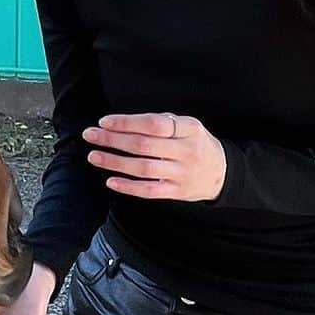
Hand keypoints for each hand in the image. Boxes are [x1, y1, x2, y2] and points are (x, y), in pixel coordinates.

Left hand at [83, 113, 226, 201]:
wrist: (223, 173)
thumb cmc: (196, 144)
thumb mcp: (188, 126)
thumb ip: (161, 123)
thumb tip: (123, 123)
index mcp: (189, 129)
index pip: (154, 124)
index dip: (127, 122)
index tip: (104, 121)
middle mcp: (186, 151)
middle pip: (144, 145)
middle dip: (113, 140)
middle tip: (91, 135)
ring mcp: (182, 173)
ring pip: (143, 168)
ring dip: (115, 162)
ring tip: (94, 156)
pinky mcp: (177, 192)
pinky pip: (149, 190)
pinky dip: (128, 186)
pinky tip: (111, 181)